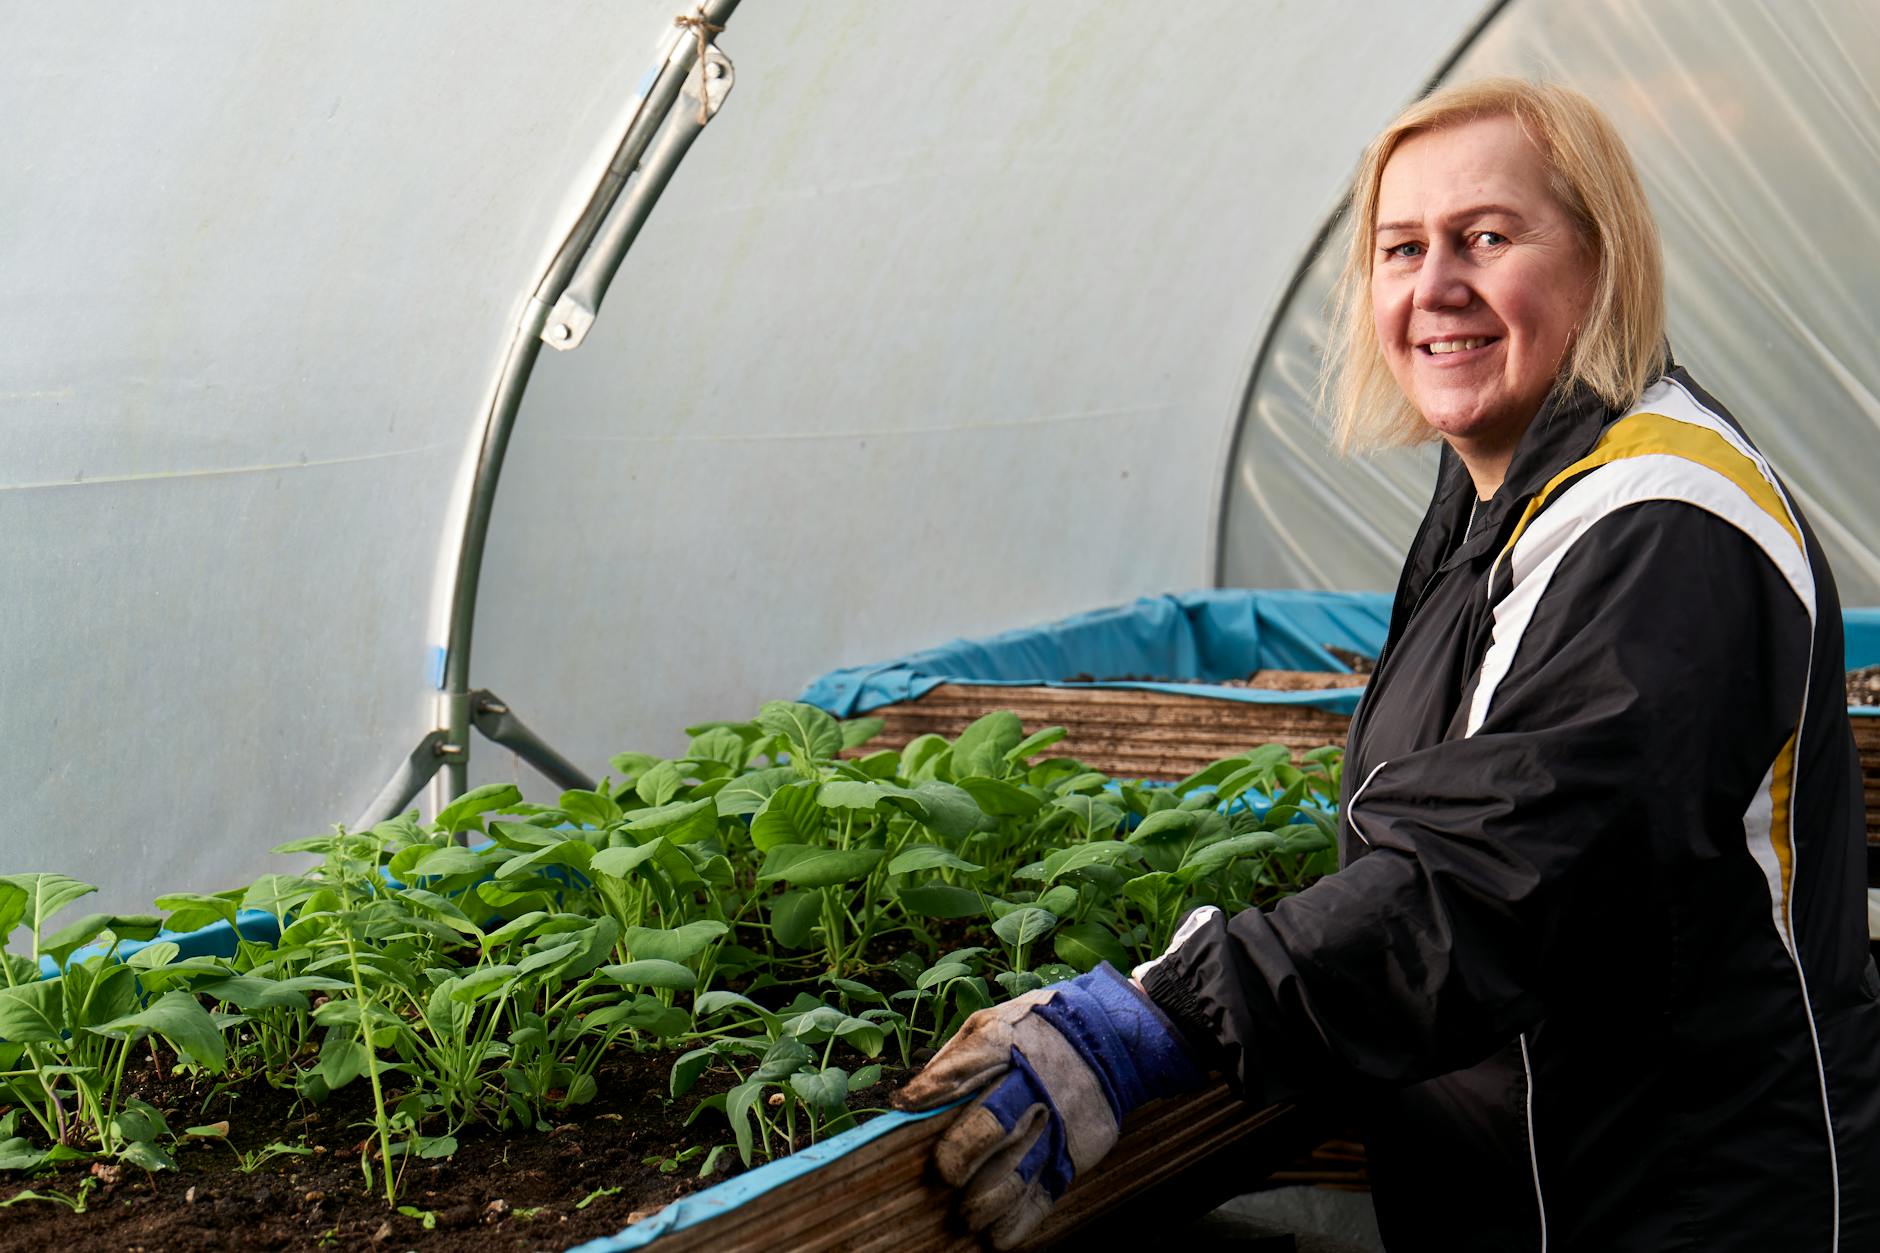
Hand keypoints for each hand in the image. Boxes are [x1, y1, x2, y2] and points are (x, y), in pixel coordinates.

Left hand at [893, 963, 1201, 1247]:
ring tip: (965, 1213)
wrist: (1113, 1037)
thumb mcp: (996, 1020)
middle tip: (945, 1172)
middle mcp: (1033, 1085)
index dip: (933, 1088)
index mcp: (1007, 1045)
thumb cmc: (1035, 1031)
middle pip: (992, 1124)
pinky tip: (996, 1234)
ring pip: (1018, 1170)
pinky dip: (1019, 1221)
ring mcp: (1056, 1121)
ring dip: (985, 1200)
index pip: (967, 1066)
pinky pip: (1046, 1193)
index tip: (906, 1105)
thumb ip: (956, 1058)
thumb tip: (912, 1099)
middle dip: (961, 1153)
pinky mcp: (1074, 1150)